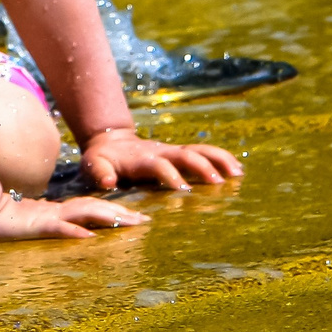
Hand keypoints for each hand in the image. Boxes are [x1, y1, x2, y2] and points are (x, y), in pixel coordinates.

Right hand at [0, 193, 148, 241]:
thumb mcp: (37, 229)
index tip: (140, 219)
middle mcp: (59, 212)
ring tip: (129, 223)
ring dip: (108, 218)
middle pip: (97, 210)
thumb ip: (56, 228)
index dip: (118, 212)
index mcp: (61, 213)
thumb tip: (78, 235)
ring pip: (84, 214)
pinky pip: (58, 228)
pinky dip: (74, 231)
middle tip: (146, 222)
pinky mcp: (36, 226)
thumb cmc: (7, 225)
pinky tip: (89, 236)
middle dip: (122, 215)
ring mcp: (49, 218)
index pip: (95, 210)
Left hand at [80, 128, 242, 193]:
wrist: (110, 141)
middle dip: (202, 167)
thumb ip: (100, 173)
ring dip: (219, 160)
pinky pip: (205, 153)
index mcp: (141, 159)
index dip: (169, 175)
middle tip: (218, 184)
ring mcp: (173, 151)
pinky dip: (222, 158)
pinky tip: (238, 170)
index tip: (183, 190)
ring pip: (200, 150)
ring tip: (238, 174)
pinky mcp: (181, 154)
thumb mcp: (93, 165)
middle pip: (186, 154)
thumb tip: (108, 183)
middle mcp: (161, 152)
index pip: (158, 165)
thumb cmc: (101, 160)